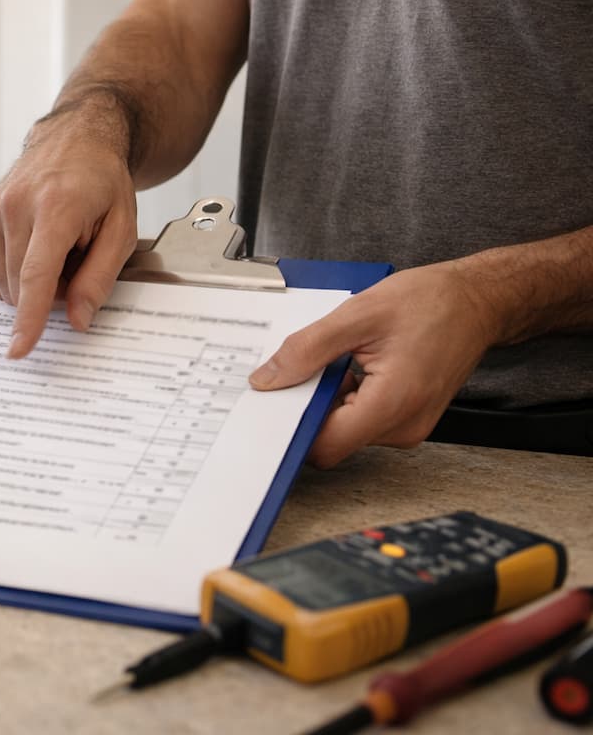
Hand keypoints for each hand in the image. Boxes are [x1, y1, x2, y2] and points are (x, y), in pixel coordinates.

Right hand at [0, 102, 139, 357]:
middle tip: (76, 262)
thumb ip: (100, 277)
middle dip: (50, 293)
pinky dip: (14, 273)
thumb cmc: (101, 183)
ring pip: (4, 284)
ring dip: (31, 283)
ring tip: (56, 247)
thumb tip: (77, 320)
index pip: (37, 274)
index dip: (29, 317)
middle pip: (22, 285)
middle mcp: (16, 207)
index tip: (19, 349)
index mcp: (56, 207)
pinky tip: (33, 246)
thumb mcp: (122, 229)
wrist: (73, 140)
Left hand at [249, 261, 501, 467]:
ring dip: (329, 397)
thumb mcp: (357, 315)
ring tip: (338, 359)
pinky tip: (351, 364)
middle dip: (309, 405)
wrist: (478, 300)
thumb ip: (307, 350)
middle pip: (332, 438)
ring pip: (346, 427)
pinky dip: (346, 395)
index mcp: (392, 405)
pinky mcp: (408, 417)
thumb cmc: (431, 302)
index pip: (324, 445)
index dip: (293, 426)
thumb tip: (268, 379)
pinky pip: (362, 418)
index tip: (273, 401)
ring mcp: (408, 425)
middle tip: (302, 367)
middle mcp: (403, 426)